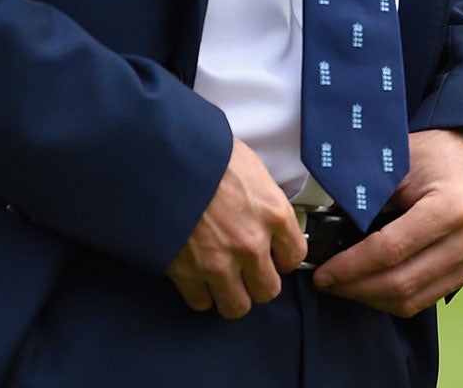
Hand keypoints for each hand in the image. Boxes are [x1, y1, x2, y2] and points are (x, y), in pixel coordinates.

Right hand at [166, 136, 306, 319]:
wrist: (166, 157)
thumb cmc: (208, 155)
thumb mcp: (252, 170)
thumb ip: (264, 201)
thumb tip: (265, 214)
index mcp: (274, 214)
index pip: (295, 257)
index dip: (282, 258)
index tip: (273, 256)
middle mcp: (252, 243)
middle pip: (268, 290)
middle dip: (258, 283)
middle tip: (247, 271)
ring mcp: (220, 262)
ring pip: (237, 306)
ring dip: (232, 295)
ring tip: (224, 281)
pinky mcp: (187, 272)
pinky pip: (201, 303)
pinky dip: (200, 294)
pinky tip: (198, 278)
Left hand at [312, 128, 462, 315]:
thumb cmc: (435, 157)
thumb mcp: (399, 162)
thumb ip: (368, 194)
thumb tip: (326, 225)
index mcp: (451, 205)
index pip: (391, 249)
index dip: (351, 266)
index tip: (323, 272)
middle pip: (401, 282)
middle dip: (355, 287)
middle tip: (326, 282)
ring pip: (411, 300)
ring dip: (371, 298)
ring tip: (344, 285)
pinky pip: (424, 300)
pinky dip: (392, 299)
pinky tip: (370, 285)